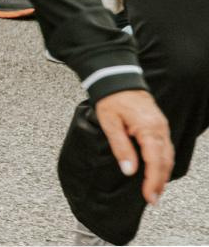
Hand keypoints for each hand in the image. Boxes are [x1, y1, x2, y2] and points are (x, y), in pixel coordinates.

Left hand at [95, 88, 173, 204]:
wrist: (117, 79)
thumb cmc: (111, 99)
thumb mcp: (109, 123)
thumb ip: (120, 147)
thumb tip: (129, 170)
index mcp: (148, 128)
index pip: (155, 161)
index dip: (153, 181)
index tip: (148, 196)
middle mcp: (160, 129)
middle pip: (165, 162)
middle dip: (159, 182)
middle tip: (152, 199)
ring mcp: (162, 128)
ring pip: (168, 157)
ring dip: (163, 174)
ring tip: (154, 190)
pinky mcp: (159, 127)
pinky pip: (165, 149)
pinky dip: (163, 163)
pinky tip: (157, 171)